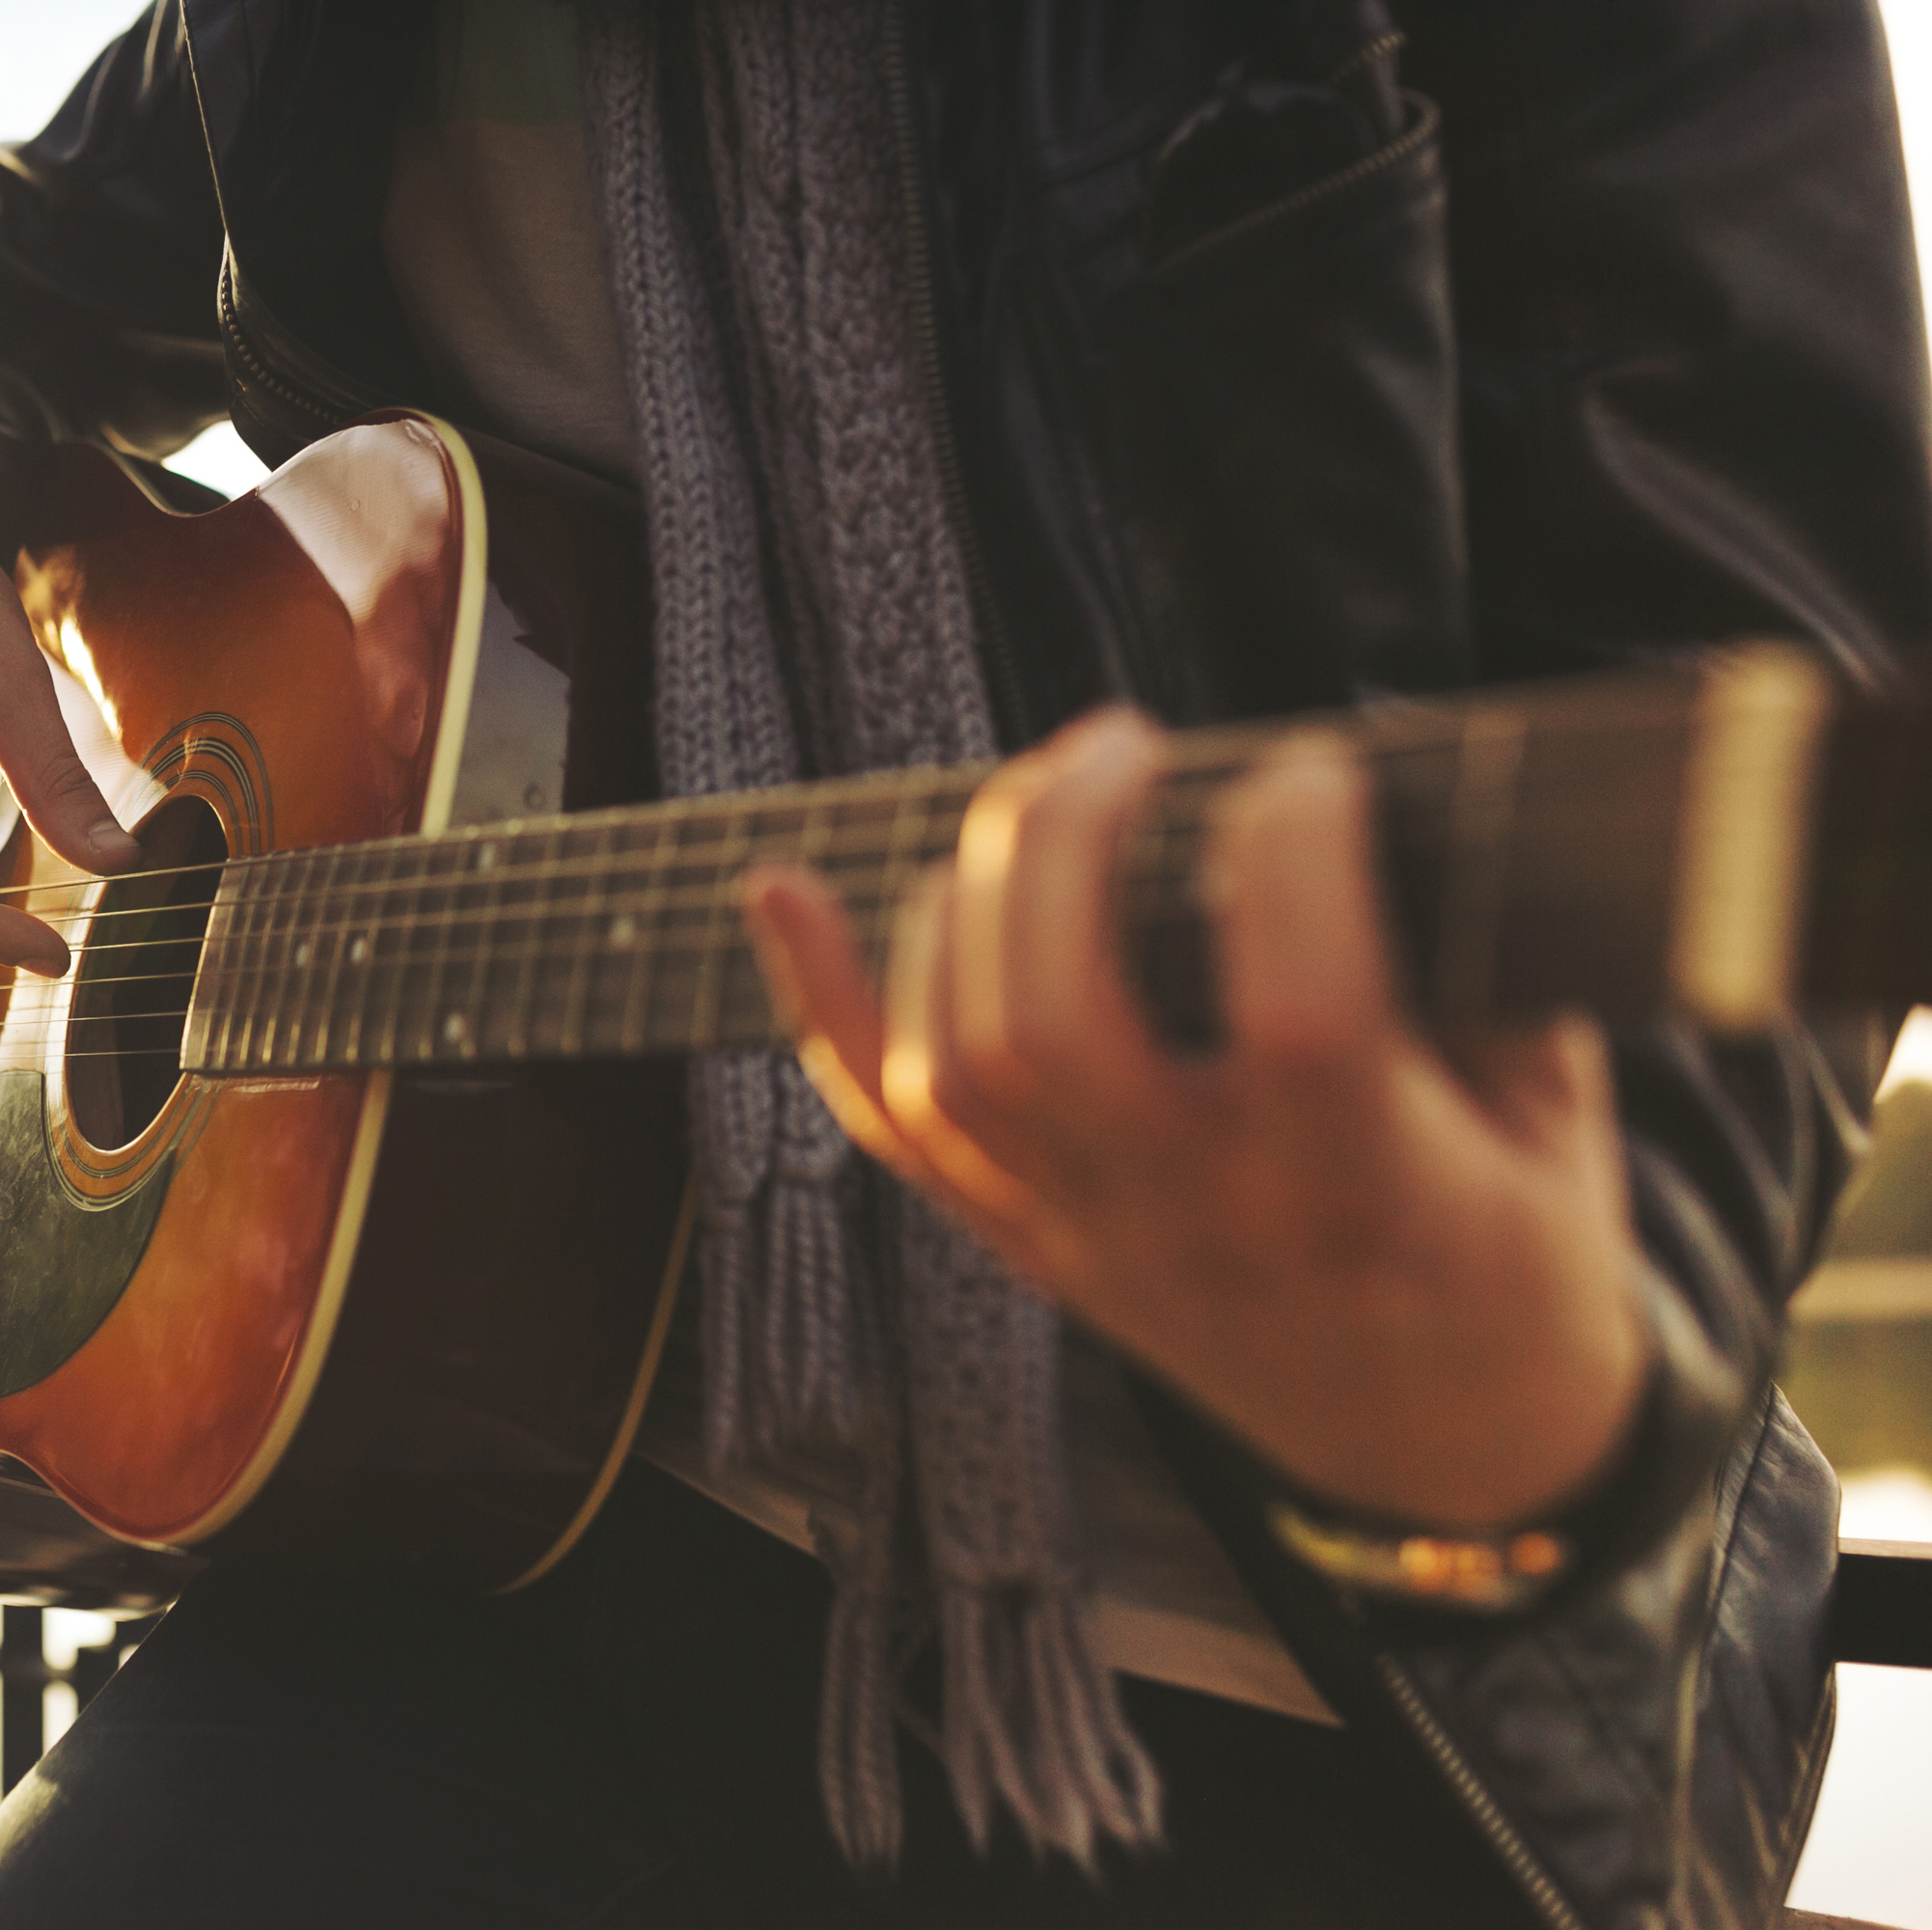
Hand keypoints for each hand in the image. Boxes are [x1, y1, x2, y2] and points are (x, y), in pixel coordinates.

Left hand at [742, 709, 1647, 1533]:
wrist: (1442, 1446)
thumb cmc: (1514, 1244)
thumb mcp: (1552, 1114)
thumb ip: (1491, 964)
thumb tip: (1398, 777)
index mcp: (1371, 1190)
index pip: (1303, 1014)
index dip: (1294, 854)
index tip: (1312, 766)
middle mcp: (1204, 1221)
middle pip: (1058, 1022)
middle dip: (1063, 842)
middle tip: (1123, 744)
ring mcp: (1093, 1240)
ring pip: (957, 1066)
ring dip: (961, 900)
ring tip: (1038, 801)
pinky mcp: (1028, 1246)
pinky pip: (893, 1132)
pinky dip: (823, 1005)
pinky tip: (782, 892)